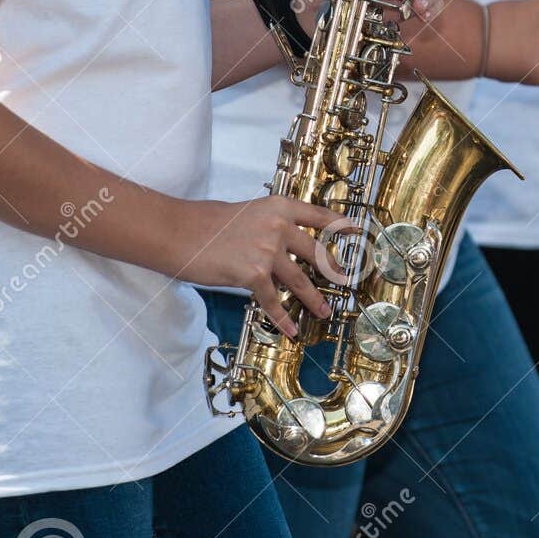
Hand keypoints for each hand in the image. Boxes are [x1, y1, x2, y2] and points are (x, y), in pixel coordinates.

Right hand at [175, 196, 345, 335]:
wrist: (179, 233)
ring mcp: (267, 251)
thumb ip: (270, 226)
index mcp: (279, 208)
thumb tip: (286, 244)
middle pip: (316, 252)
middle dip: (333, 270)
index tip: (360, 231)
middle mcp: (278, 227)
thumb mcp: (247, 214)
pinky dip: (283, 318)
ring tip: (324, 311)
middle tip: (347, 281)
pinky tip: (291, 329)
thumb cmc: (207, 223)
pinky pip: (273, 300)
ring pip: (300, 280)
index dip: (342, 225)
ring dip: (314, 299)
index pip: (319, 216)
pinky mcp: (253, 274)